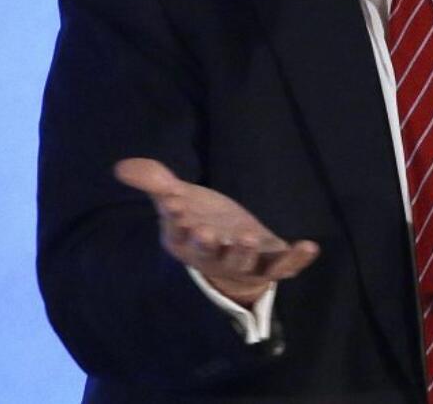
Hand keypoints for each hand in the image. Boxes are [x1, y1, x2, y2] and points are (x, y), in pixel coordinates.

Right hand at [115, 158, 318, 306]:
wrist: (227, 247)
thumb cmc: (198, 220)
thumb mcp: (175, 198)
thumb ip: (154, 181)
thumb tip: (122, 166)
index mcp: (184, 242)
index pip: (177, 233)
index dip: (176, 220)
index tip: (175, 203)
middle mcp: (212, 257)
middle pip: (209, 255)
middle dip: (208, 245)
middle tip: (207, 232)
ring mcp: (242, 263)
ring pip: (244, 264)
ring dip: (246, 254)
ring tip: (248, 238)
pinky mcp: (269, 263)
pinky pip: (284, 267)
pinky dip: (297, 260)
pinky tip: (310, 246)